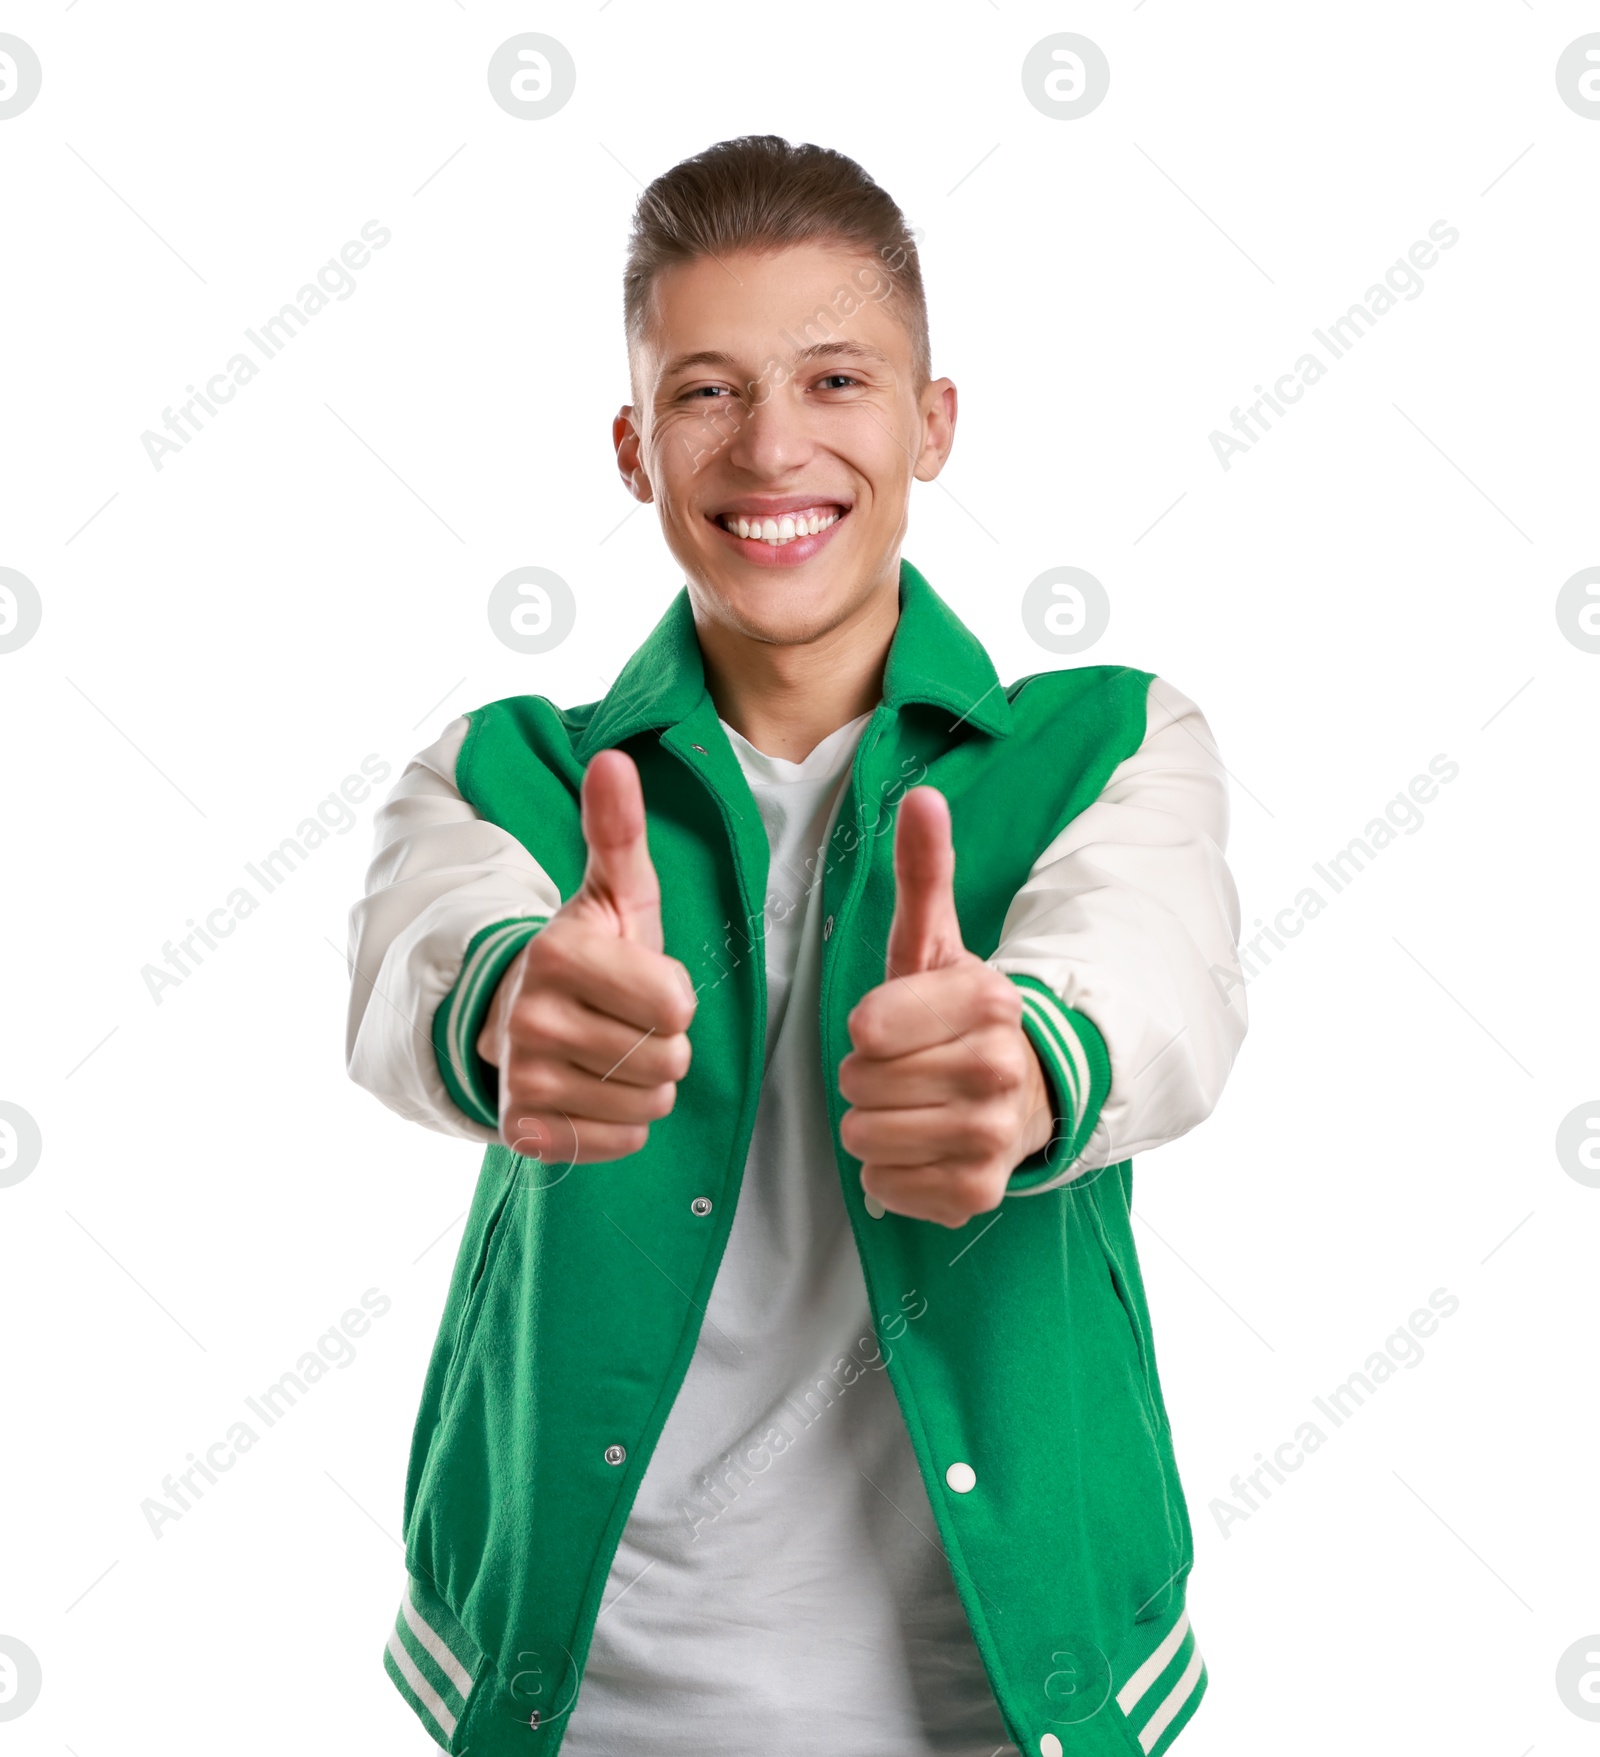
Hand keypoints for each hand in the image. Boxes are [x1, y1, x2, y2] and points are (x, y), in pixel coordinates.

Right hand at [475, 750, 695, 1161]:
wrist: (521, 1013)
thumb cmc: (593, 951)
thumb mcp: (614, 892)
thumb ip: (618, 830)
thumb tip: (612, 758)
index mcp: (558, 953)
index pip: (675, 1005)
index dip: (675, 995)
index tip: (643, 981)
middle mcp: (528, 1019)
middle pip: (668, 1059)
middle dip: (664, 1042)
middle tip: (627, 1020)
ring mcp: (520, 1080)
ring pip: (649, 1104)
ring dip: (647, 1083)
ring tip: (612, 1051)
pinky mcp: (524, 1132)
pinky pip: (622, 1142)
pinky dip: (621, 1123)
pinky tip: (594, 1089)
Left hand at [838, 787, 1053, 1226]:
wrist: (1023, 1090)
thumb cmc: (955, 1015)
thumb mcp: (934, 944)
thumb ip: (923, 873)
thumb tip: (922, 797)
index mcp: (988, 1000)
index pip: (867, 1026)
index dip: (866, 1028)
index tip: (895, 1024)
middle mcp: (998, 1069)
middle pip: (859, 1084)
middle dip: (865, 1078)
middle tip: (903, 1068)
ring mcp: (993, 1136)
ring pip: (865, 1138)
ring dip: (871, 1125)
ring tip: (910, 1105)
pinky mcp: (978, 1192)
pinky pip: (885, 1188)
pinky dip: (888, 1174)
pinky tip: (920, 1147)